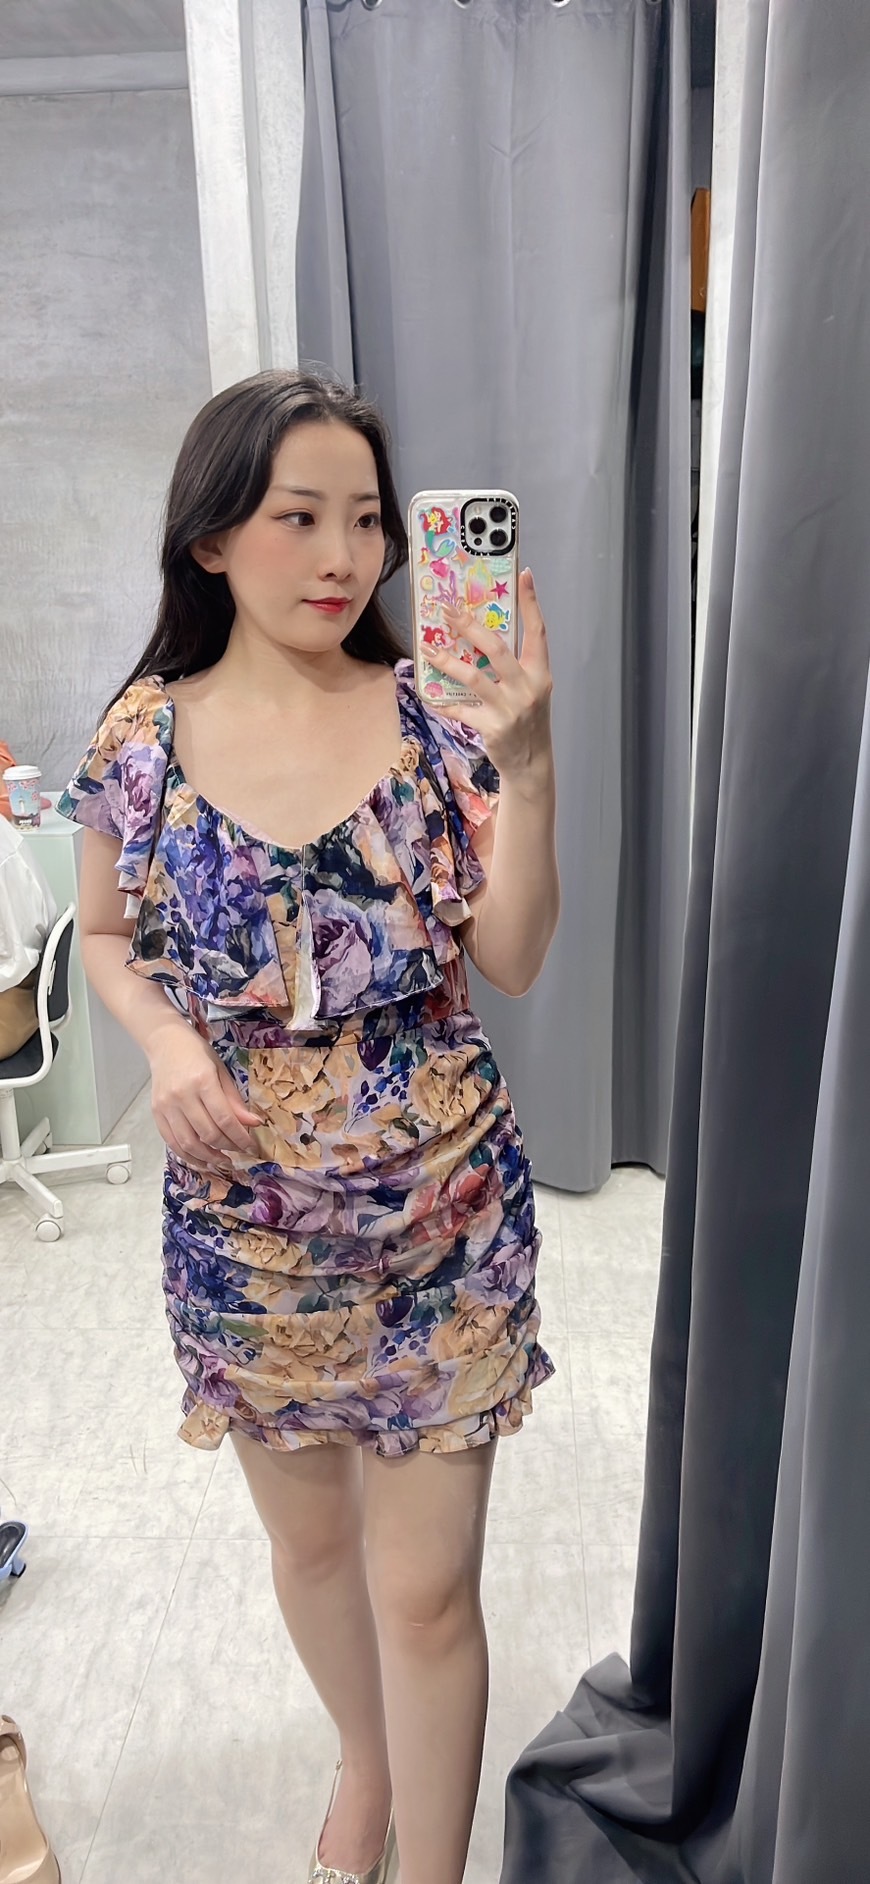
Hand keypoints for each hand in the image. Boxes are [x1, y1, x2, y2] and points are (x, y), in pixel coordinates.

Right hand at [148, 1024, 261, 1170]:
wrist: (165, 1042)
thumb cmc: (197, 1053)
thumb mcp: (221, 1071)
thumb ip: (235, 1100)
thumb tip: (253, 1124)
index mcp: (202, 1081)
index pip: (224, 1119)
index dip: (240, 1137)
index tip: (251, 1146)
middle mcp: (182, 1096)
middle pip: (208, 1133)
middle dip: (227, 1147)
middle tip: (240, 1151)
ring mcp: (166, 1106)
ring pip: (188, 1143)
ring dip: (208, 1157)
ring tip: (222, 1161)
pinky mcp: (156, 1113)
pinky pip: (172, 1142)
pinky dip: (187, 1155)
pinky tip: (202, 1159)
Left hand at [425, 568, 553, 781]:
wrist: (531, 763)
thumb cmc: (527, 719)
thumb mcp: (530, 689)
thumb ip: (514, 666)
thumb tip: (481, 637)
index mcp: (540, 673)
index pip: (538, 631)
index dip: (531, 603)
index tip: (525, 575)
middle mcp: (528, 688)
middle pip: (497, 649)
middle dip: (471, 627)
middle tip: (449, 611)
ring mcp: (510, 709)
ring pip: (474, 677)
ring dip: (447, 662)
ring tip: (428, 650)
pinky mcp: (493, 728)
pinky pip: (461, 710)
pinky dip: (444, 702)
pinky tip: (430, 695)